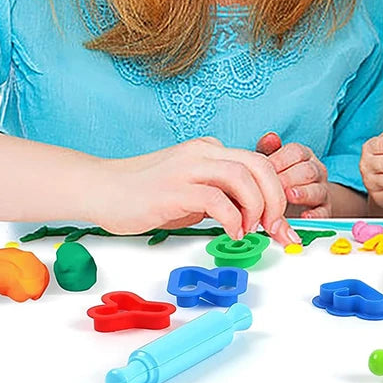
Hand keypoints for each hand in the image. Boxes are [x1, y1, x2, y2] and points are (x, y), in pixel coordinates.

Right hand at [97, 136, 299, 245]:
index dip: (276, 192)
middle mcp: (203, 152)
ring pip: (242, 176)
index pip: (257, 163)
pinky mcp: (174, 189)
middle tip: (277, 228)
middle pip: (258, 165)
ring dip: (257, 207)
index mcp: (209, 150)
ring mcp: (188, 168)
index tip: (282, 222)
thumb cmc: (143, 193)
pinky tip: (231, 233)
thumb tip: (248, 215)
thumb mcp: (189, 189)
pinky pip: (216, 199)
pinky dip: (232, 218)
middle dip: (276, 198)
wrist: (100, 189)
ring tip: (252, 230)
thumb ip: (217, 194)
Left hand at [255, 132, 330, 218]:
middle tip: (274, 186)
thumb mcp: (272, 164)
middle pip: (308, 170)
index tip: (265, 169)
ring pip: (317, 190)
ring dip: (303, 193)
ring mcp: (322, 191)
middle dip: (289, 178)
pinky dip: (315, 215)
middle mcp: (317, 171)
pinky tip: (304, 217)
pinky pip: (324, 212)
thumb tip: (270, 137)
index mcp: (304, 156)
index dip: (280, 160)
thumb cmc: (280, 179)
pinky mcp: (325, 211)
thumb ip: (268, 150)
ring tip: (289, 196)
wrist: (297, 205)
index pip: (297, 152)